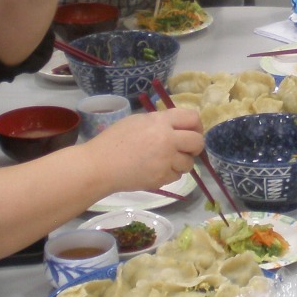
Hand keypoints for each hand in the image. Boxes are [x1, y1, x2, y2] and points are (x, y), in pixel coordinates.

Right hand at [85, 108, 203, 192]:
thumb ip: (160, 122)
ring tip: (165, 161)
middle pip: (197, 142)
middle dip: (195, 147)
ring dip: (181, 163)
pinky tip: (156, 170)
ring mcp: (166, 160)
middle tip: (185, 150)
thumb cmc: (113, 140)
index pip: (192, 118)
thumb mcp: (138, 121)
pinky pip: (176, 176)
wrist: (99, 166)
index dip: (196, 126)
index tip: (192, 131)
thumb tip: (179, 127)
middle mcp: (167, 139)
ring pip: (189, 163)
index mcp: (160, 121)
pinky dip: (170, 174)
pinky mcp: (161, 178)